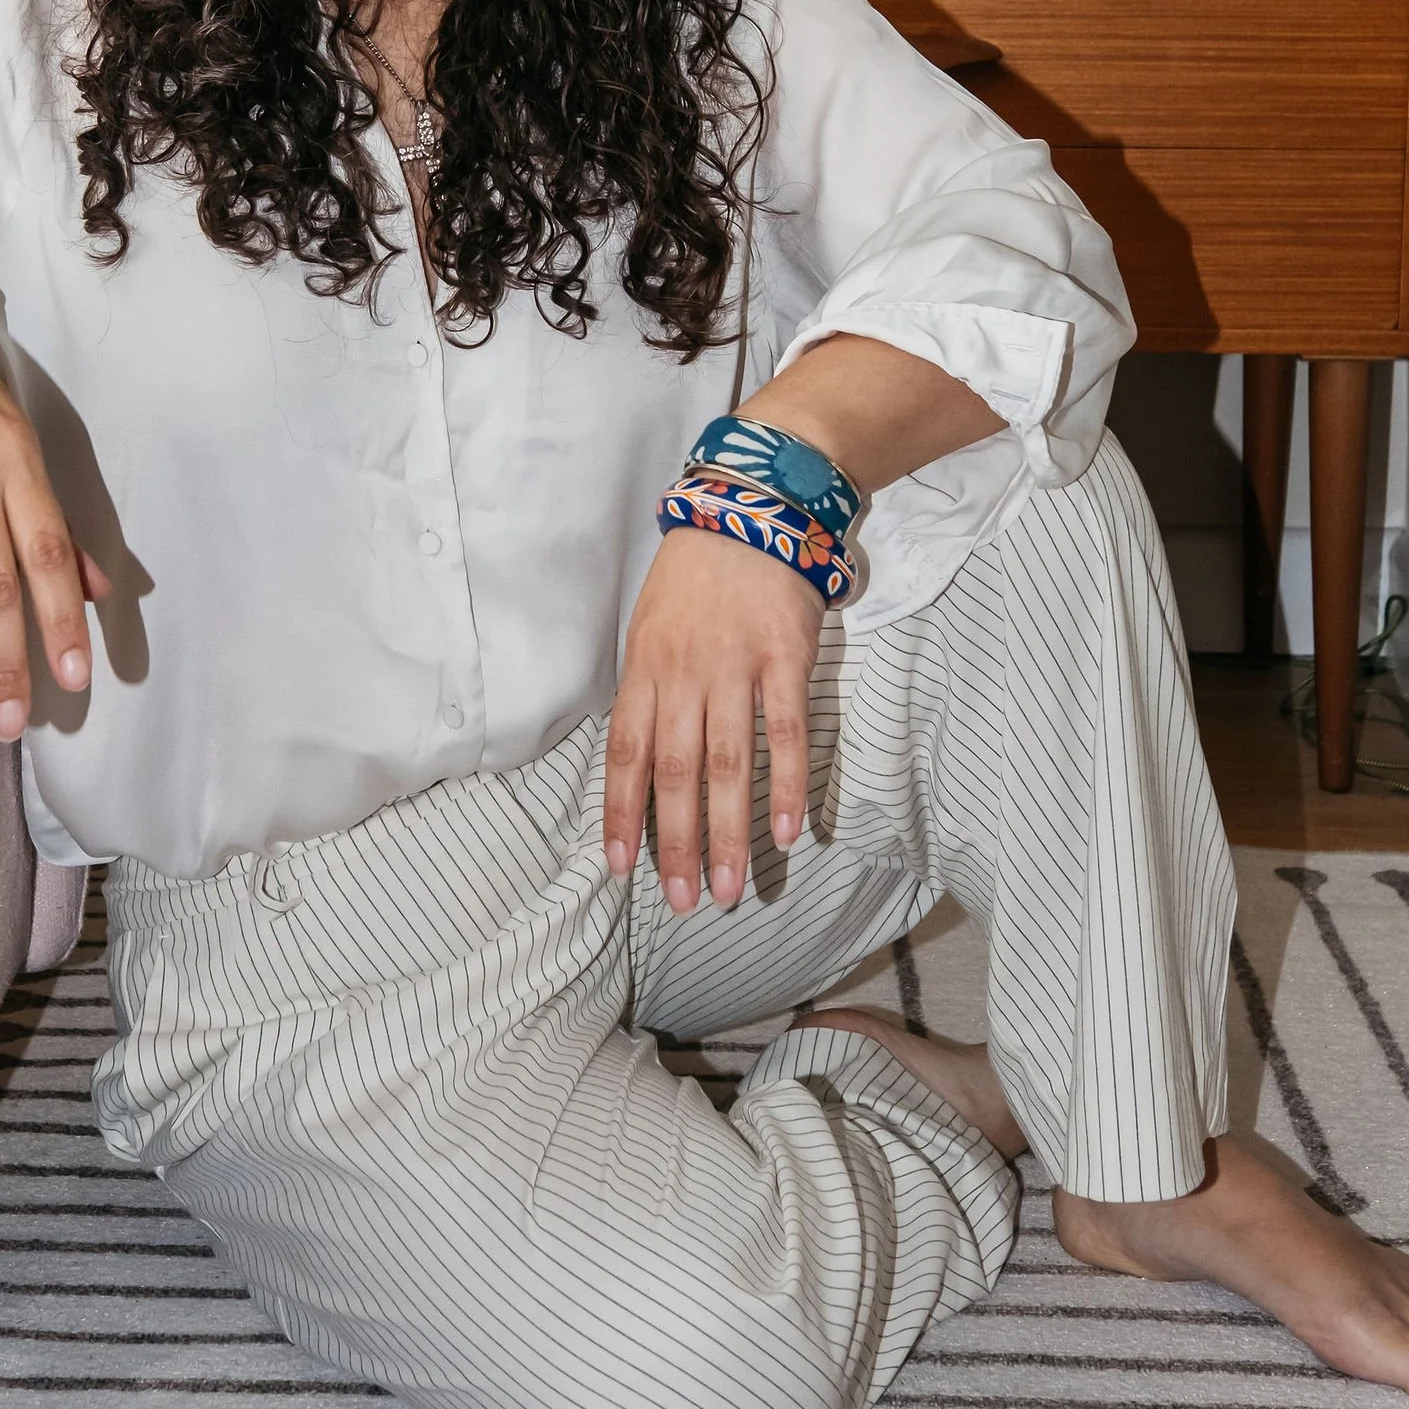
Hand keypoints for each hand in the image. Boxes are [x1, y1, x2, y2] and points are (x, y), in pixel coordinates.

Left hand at [603, 526, 825, 912]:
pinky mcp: (787, 658)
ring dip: (729, 831)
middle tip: (685, 901)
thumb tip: (637, 764)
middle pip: (676, 771)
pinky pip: (787, 730)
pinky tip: (787, 830)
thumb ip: (647, 691)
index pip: (625, 754)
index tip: (620, 870)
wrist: (753, 507)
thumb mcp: (649, 626)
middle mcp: (685, 672)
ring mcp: (736, 666)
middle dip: (677, 843)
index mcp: (644, 668)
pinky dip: (787, 784)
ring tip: (728, 887)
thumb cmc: (695, 575)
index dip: (621, 815)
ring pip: (729, 763)